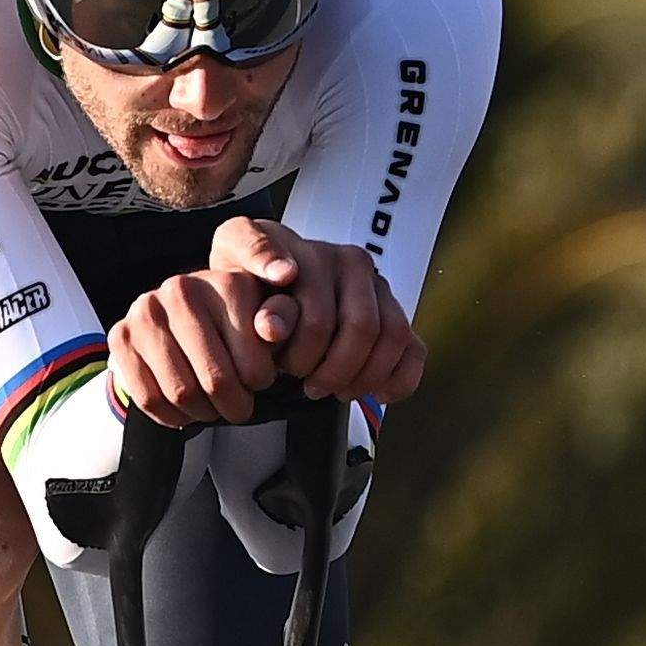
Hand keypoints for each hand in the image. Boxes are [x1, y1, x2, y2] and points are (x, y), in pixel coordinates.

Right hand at [109, 269, 279, 426]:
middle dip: (233, 406)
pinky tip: (186, 412)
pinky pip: (148, 398)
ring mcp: (146, 312)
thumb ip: (284, 320)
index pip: (252, 363)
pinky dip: (171, 417)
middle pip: (215, 381)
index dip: (260, 385)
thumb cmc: (236, 323)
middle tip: (239, 409)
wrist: (180, 316)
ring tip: (215, 409)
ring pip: (181, 393)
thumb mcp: (269, 317)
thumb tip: (272, 330)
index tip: (260, 382)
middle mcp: (181, 290)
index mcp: (226, 283)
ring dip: (203, 413)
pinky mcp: (120, 336)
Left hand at [208, 216, 424, 404]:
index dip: (301, 345)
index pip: (317, 312)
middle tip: (303, 384)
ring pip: (390, 338)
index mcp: (312, 250)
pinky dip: (399, 378)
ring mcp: (377, 285)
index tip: (284, 364)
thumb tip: (279, 302)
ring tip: (330, 389)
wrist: (265, 273)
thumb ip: (251, 274)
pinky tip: (376, 394)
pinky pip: (412, 347)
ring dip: (361, 376)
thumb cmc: (249, 273)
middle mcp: (350, 261)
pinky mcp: (393, 309)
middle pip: (360, 328)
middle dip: (330, 369)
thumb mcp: (233, 260)